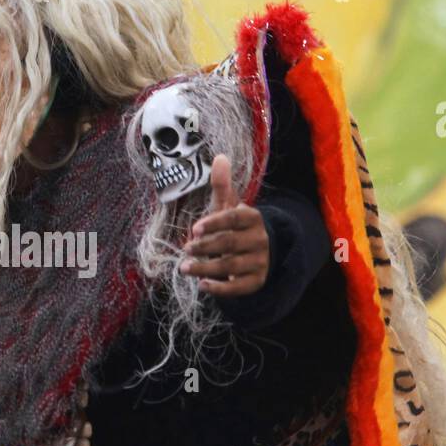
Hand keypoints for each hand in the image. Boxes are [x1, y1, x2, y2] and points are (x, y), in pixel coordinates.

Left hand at [180, 154, 269, 297]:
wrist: (262, 252)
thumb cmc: (236, 227)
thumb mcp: (229, 206)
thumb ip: (222, 186)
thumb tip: (219, 157)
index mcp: (252, 218)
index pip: (234, 219)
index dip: (214, 223)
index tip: (194, 229)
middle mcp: (259, 240)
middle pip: (229, 244)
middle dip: (205, 247)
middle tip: (185, 250)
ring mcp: (259, 262)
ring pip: (230, 267)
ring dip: (205, 268)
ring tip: (184, 268)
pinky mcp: (255, 281)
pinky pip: (237, 287)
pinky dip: (219, 288)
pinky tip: (202, 285)